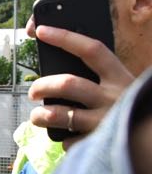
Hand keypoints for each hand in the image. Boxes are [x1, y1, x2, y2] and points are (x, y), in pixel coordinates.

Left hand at [28, 24, 133, 149]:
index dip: (65, 38)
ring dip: (41, 116)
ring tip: (36, 117)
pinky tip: (66, 139)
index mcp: (120, 77)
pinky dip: (64, 141)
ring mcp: (106, 121)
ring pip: (60, 114)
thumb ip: (98, 80)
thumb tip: (56, 75)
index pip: (92, 49)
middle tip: (33, 92)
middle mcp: (114, 96)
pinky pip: (69, 141)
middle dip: (43, 85)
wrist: (151, 140)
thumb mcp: (122, 88)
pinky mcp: (100, 142)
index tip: (42, 31)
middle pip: (68, 83)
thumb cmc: (129, 109)